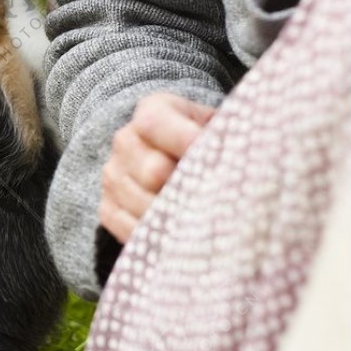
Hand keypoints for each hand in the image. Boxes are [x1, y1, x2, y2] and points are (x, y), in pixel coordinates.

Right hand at [98, 93, 215, 243]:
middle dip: (188, 189)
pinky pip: (130, 230)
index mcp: (153, 111)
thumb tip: (242, 160)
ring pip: (143, 204)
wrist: (177, 159)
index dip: (185, 142)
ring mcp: (113, 176)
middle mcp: (125, 141)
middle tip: (220, 203)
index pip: (154, 123)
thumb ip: (226, 137)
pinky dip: (158, 238)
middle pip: (153, 171)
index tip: (217, 161)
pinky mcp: (108, 208)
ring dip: (177, 218)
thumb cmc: (207, 145)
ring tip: (206, 224)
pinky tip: (182, 237)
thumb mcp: (218, 127)